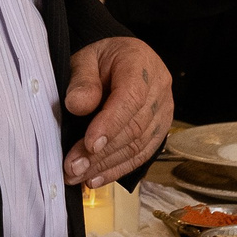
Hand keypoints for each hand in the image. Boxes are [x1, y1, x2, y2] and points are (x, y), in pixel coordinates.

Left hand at [61, 35, 170, 190]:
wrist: (119, 60)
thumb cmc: (102, 60)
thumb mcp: (85, 58)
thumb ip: (81, 80)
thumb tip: (78, 105)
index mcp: (140, 63)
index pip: (131, 98)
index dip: (110, 124)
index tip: (89, 143)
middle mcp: (159, 88)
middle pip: (134, 127)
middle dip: (102, 152)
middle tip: (73, 166)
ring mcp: (163, 111)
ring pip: (138, 145)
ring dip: (106, 165)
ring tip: (77, 175)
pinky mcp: (159, 130)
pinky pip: (142, 154)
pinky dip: (118, 169)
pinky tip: (96, 178)